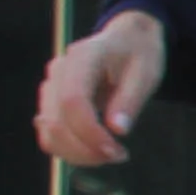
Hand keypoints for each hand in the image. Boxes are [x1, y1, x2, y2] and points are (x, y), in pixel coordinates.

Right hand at [36, 9, 166, 165]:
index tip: (115, 151)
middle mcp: (58, 71)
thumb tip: (117, 130)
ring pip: (49, 133)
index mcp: (82, 57)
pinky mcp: (51, 102)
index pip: (73, 101)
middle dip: (86, 149)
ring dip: (77, 154)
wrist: (126, 39)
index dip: (90, 132)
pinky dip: (70, 149)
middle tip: (119, 155)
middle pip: (56, 121)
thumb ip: (130, 100)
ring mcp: (51, 86)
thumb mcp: (147, 72)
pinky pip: (50, 134)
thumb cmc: (138, 53)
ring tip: (110, 153)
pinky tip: (96, 148)